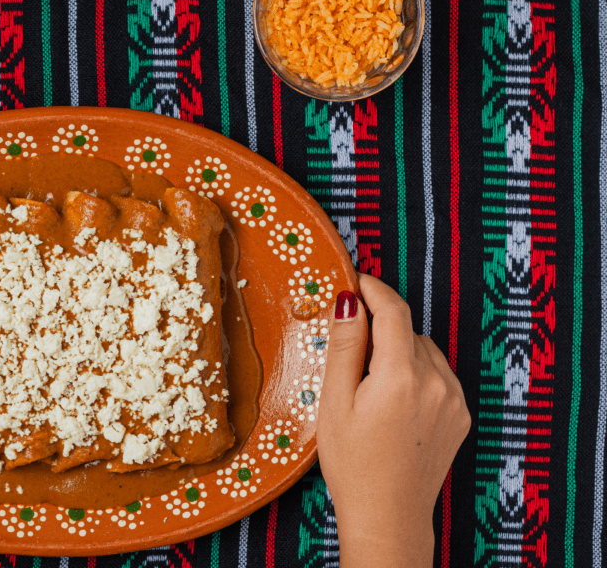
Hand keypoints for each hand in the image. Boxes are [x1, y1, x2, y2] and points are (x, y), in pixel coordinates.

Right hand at [317, 274, 470, 567]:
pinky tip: (394, 401)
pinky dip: (417, 374)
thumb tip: (348, 300)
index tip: (355, 280)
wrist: (388, 515)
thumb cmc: (353, 463)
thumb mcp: (335, 401)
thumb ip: (345, 345)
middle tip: (349, 348)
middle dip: (380, 327)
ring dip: (399, 351)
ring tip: (370, 384)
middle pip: (407, 330)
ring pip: (424, 351)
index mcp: (401, 374)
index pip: (392, 310)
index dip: (372, 289)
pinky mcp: (461, 415)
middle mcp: (437, 381)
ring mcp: (454, 399)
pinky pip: (439, 375)